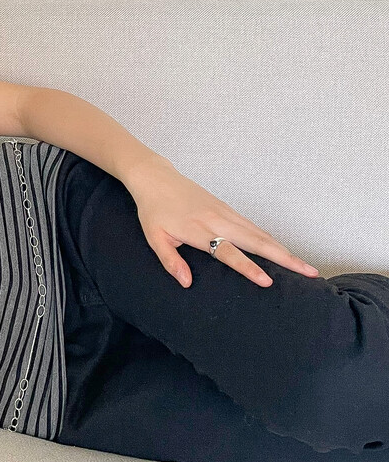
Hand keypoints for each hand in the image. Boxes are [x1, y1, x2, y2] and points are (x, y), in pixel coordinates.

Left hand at [126, 162, 320, 288]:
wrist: (156, 178)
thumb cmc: (153, 210)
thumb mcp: (154, 237)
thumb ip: (170, 260)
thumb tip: (186, 283)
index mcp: (198, 230)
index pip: (227, 252)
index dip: (247, 267)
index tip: (267, 281)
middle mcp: (217, 220)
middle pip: (256, 240)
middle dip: (284, 258)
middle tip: (309, 273)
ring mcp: (225, 213)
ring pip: (259, 233)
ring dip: (283, 249)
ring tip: (304, 266)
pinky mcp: (227, 208)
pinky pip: (253, 226)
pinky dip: (271, 238)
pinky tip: (282, 250)